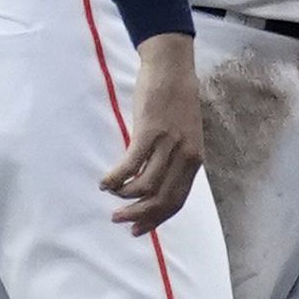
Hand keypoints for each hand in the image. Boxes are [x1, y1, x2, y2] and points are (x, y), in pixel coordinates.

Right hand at [105, 29, 204, 230]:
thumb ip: (173, 159)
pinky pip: (130, 165)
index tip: (137, 230)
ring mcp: (169, 144)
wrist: (172, 68)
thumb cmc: (174, 101)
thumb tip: (154, 183)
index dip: (156, 219)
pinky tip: (105, 181)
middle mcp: (185, 155)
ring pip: (145, 186)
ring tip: (111, 194)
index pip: (177, 201)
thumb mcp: (183, 135)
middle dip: (138, 215)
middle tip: (118, 219)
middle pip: (162, 199)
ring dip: (124, 196)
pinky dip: (116, 178)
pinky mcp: (150, 132)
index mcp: (194, 159)